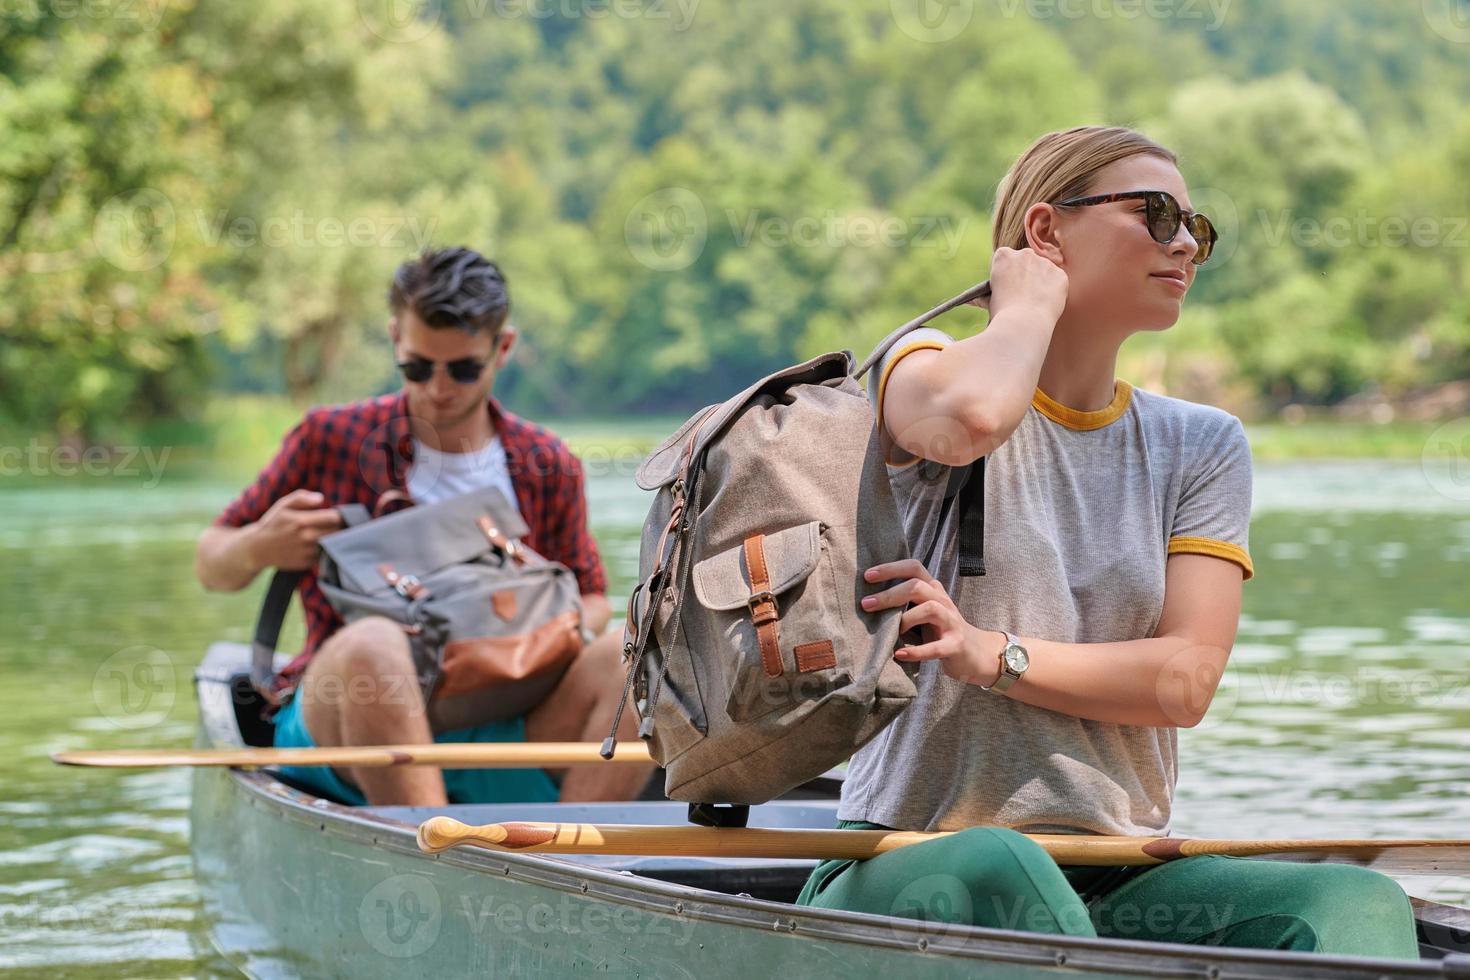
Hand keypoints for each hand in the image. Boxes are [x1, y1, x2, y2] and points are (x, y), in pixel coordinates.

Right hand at [247, 489, 343, 571]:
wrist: (257, 549)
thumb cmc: (272, 523)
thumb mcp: (283, 505)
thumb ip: (302, 497)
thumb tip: (321, 498)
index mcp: (302, 521)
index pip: (334, 518)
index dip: (340, 515)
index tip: (338, 514)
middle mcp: (306, 538)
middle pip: (337, 532)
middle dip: (339, 527)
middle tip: (335, 524)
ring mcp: (307, 552)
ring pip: (332, 544)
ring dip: (332, 539)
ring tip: (326, 534)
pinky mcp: (307, 563)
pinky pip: (323, 555)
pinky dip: (324, 550)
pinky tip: (316, 545)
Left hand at [860, 559, 1000, 686]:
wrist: (974, 653)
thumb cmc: (940, 629)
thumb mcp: (922, 610)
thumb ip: (903, 602)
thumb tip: (866, 599)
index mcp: (932, 589)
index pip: (913, 568)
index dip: (890, 569)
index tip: (867, 576)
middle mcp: (943, 600)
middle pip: (917, 586)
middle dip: (889, 594)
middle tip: (866, 604)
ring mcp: (951, 622)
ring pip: (930, 608)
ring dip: (906, 619)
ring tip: (891, 631)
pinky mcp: (956, 644)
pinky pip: (936, 647)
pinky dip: (916, 652)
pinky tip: (899, 655)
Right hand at [987, 246, 1067, 324]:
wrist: (1022, 325)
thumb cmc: (1002, 314)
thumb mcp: (989, 300)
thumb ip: (986, 294)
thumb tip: (971, 300)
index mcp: (1003, 255)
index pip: (1006, 258)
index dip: (1008, 273)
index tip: (1009, 284)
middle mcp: (1025, 254)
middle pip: (1027, 261)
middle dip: (1026, 273)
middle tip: (1024, 293)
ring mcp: (1044, 263)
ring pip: (1044, 270)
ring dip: (1041, 282)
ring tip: (1035, 302)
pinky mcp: (1060, 275)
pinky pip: (1057, 281)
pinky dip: (1054, 291)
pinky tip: (1046, 303)